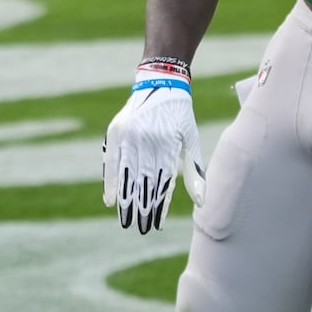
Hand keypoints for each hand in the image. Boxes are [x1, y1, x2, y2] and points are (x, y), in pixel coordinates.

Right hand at [102, 63, 205, 232]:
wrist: (161, 83)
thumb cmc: (180, 115)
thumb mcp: (190, 139)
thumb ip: (193, 169)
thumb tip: (202, 200)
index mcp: (167, 144)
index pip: (161, 183)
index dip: (158, 205)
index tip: (155, 225)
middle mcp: (146, 142)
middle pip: (142, 182)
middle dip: (141, 208)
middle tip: (139, 229)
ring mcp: (128, 137)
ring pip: (125, 175)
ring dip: (125, 200)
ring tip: (125, 221)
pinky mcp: (115, 132)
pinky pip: (110, 162)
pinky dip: (109, 182)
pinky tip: (109, 200)